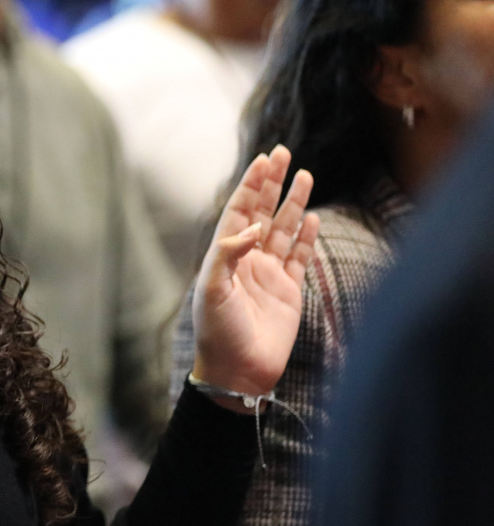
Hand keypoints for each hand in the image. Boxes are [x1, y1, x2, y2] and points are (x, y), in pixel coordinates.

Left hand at [192, 145, 320, 407]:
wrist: (237, 372)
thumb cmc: (218, 331)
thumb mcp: (212, 289)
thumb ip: (229, 253)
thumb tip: (252, 226)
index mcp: (225, 256)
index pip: (240, 211)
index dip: (251, 185)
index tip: (263, 160)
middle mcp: (247, 260)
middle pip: (262, 212)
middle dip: (272, 183)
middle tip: (283, 153)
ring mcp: (269, 274)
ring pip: (283, 229)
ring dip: (293, 203)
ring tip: (305, 174)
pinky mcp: (289, 292)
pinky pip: (299, 257)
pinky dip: (306, 236)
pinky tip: (312, 217)